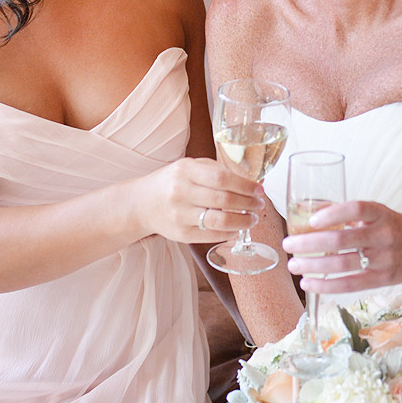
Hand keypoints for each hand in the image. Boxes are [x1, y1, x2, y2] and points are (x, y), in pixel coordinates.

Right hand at [132, 157, 264, 242]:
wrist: (142, 203)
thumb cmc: (173, 182)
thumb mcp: (190, 166)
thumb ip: (217, 171)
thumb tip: (250, 181)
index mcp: (185, 170)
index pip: (222, 178)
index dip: (245, 186)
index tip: (259, 190)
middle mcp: (181, 192)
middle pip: (224, 200)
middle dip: (248, 203)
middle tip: (259, 205)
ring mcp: (180, 215)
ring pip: (219, 221)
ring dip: (242, 221)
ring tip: (252, 219)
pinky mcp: (181, 234)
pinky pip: (211, 235)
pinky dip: (229, 233)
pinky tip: (236, 229)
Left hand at [282, 200, 401, 293]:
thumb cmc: (396, 228)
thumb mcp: (379, 214)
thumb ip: (351, 214)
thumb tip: (313, 212)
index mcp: (382, 214)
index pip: (357, 209)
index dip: (333, 214)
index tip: (312, 220)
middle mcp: (383, 235)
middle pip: (342, 240)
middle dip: (310, 243)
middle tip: (289, 243)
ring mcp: (383, 260)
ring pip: (342, 264)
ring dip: (312, 265)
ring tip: (293, 264)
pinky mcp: (381, 279)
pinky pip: (349, 285)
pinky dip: (326, 285)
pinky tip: (308, 283)